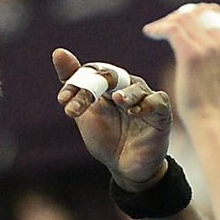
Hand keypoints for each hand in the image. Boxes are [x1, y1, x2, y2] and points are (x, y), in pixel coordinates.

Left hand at [53, 49, 171, 187]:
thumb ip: (75, 86)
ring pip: (135, 87)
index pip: (92, 73)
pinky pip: (157, 101)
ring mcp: (145, 99)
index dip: (76, 83)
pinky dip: (146, 104)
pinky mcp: (161, 113)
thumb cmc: (107, 139)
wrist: (125, 167)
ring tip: (117, 100)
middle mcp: (128, 87)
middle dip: (95, 87)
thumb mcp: (85, 114)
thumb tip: (58, 51)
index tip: (63, 101)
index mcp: (108, 85)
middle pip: (112, 76)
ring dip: (124, 93)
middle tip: (82, 103)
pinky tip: (134, 112)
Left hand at [142, 3, 219, 119]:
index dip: (191, 12)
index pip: (212, 11)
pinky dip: (158, 28)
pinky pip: (173, 29)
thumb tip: (198, 37)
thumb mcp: (217, 69)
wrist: (207, 116)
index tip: (175, 21)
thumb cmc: (207, 97)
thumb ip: (212, 50)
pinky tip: (149, 33)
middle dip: (175, 15)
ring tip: (154, 31)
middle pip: (196, 12)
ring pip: (183, 18)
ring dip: (165, 21)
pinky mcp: (191, 54)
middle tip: (161, 26)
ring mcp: (208, 47)